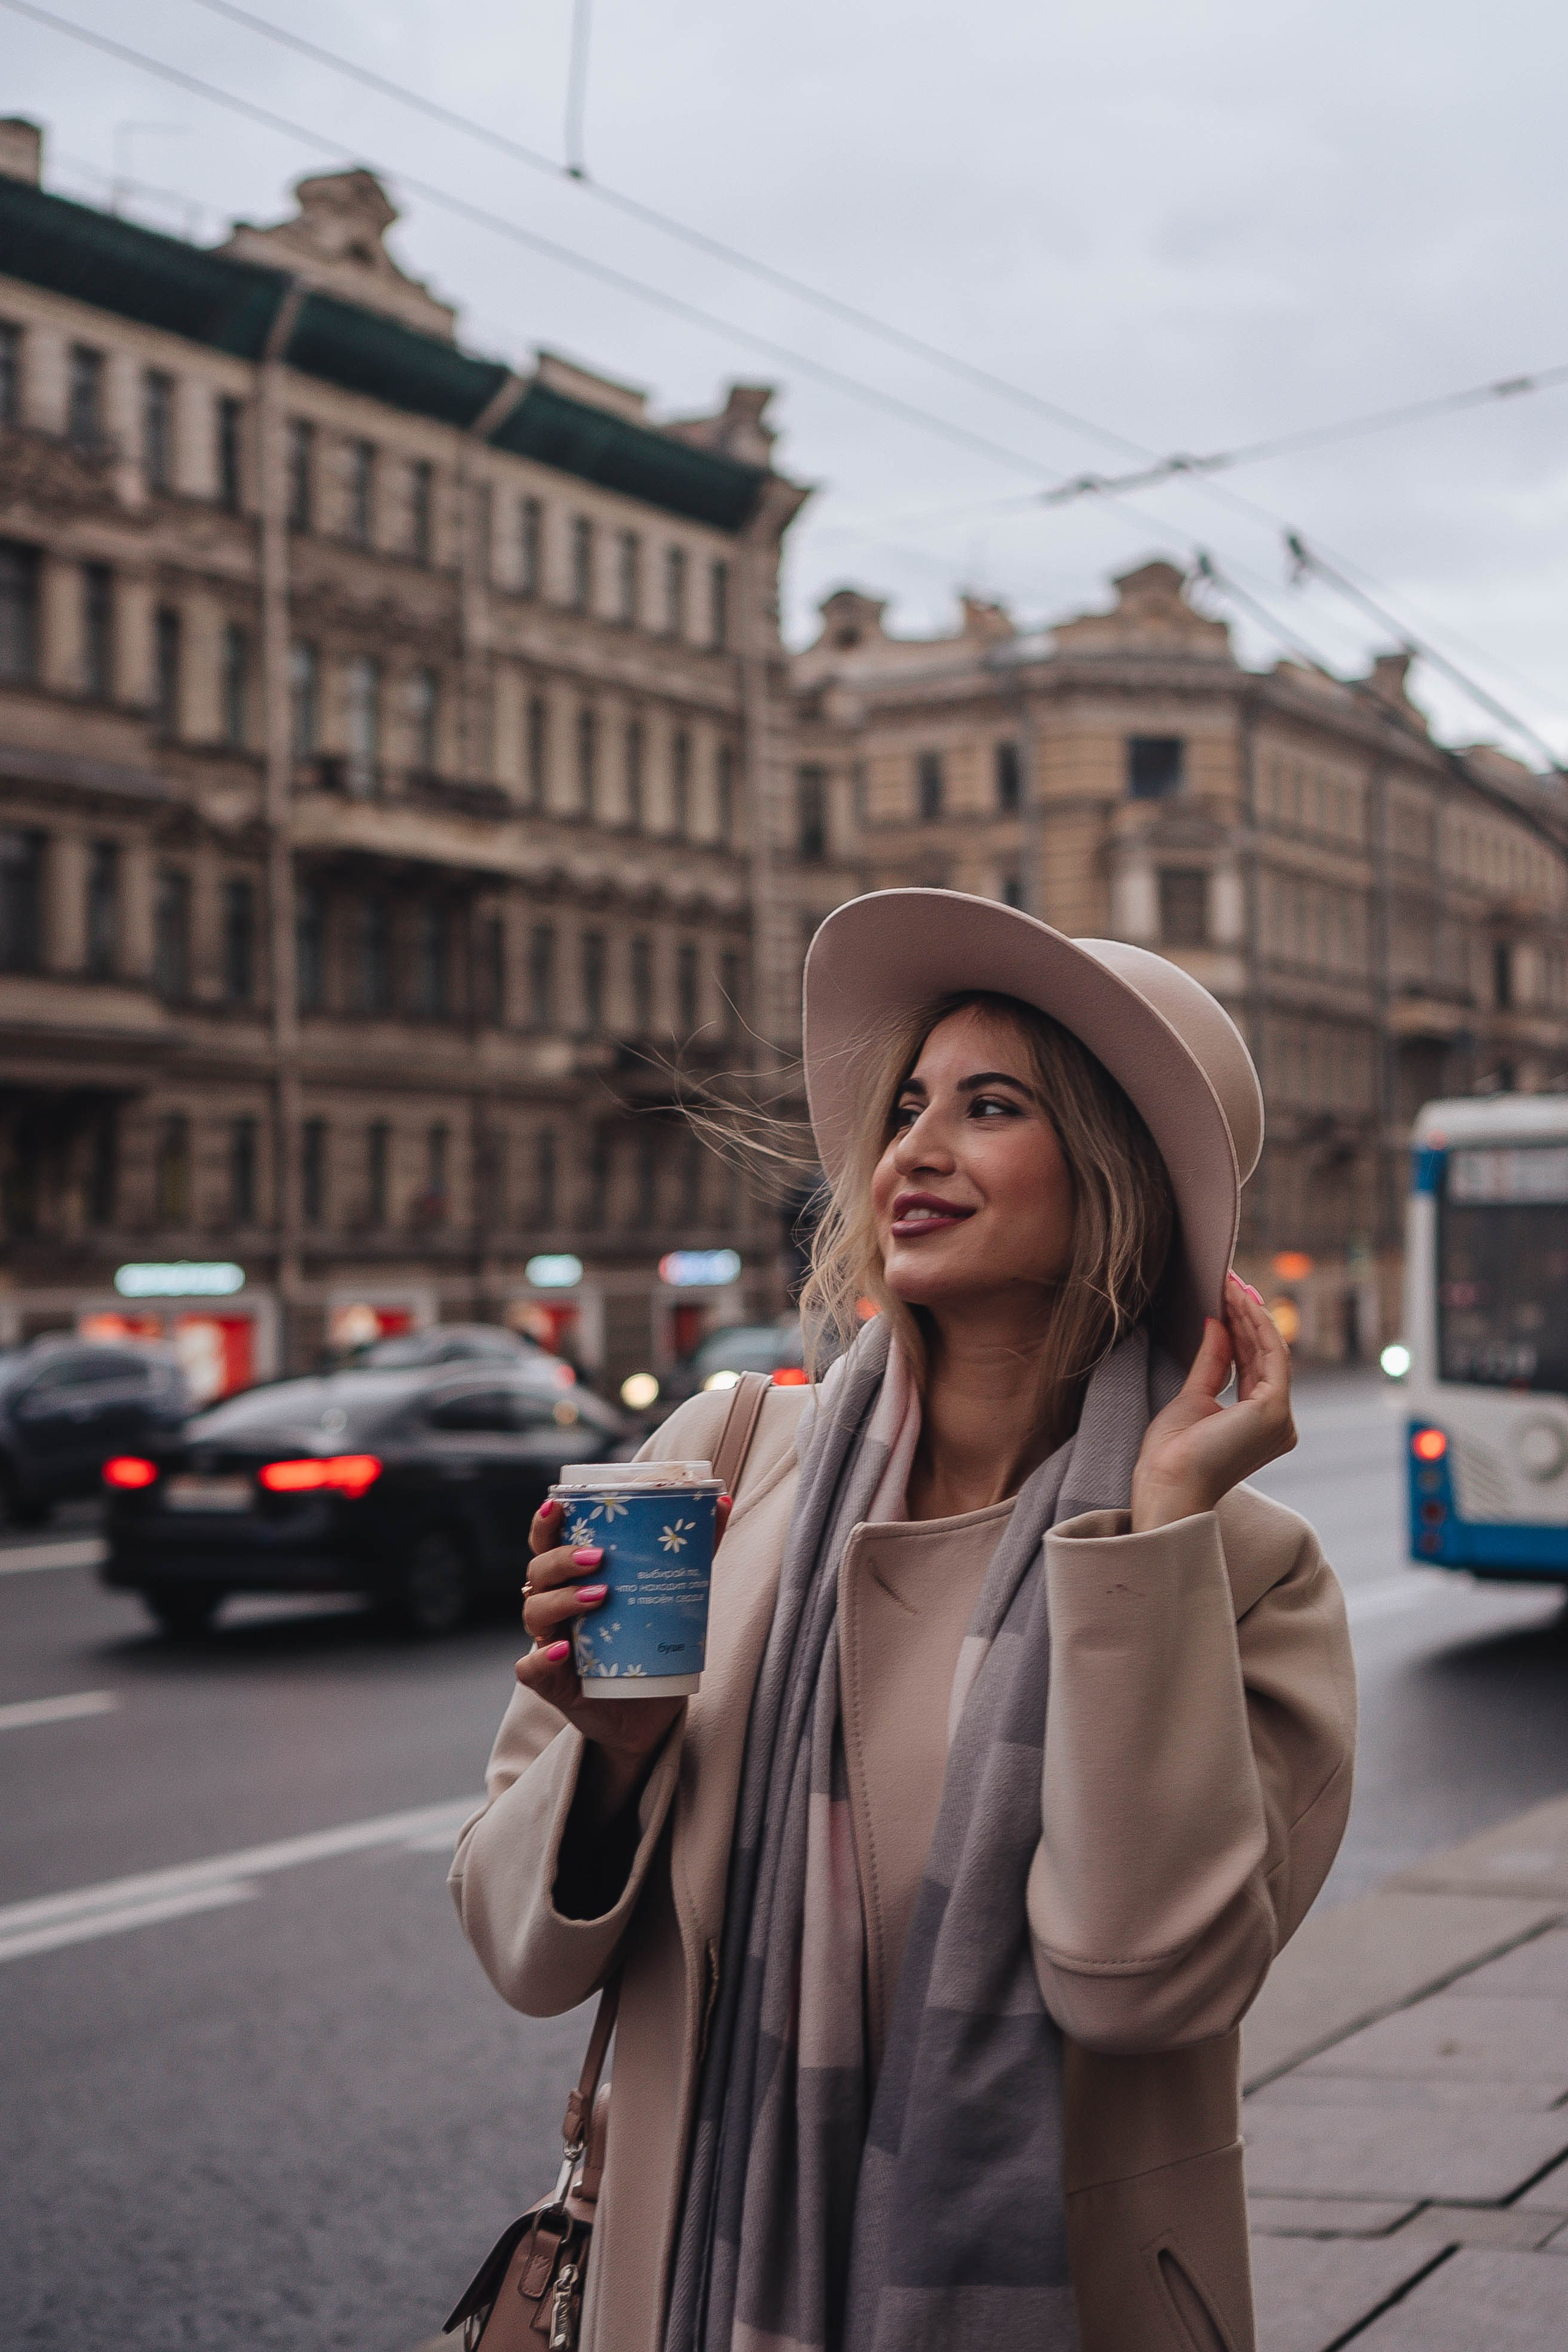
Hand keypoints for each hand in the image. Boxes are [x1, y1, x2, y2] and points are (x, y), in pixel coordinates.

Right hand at [514, 1491, 733, 1823]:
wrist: (649, 1708)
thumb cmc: (652, 1643)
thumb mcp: (673, 1594)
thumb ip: (693, 1549)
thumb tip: (722, 1500)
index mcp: (574, 1579)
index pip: (548, 1543)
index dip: (545, 1524)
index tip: (556, 1506)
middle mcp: (556, 1607)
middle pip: (538, 1572)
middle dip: (563, 1559)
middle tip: (600, 1557)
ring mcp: (550, 1643)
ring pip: (535, 1611)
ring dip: (562, 1599)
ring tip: (601, 1597)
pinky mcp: (554, 1682)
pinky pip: (532, 1668)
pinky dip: (542, 1659)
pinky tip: (562, 1652)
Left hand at [1128, 1273, 1295, 1532]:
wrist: (1166, 1485)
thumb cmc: (1172, 1455)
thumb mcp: (1192, 1397)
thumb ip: (1212, 1362)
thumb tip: (1218, 1323)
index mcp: (1260, 1424)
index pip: (1254, 1366)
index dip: (1242, 1329)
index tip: (1227, 1297)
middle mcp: (1279, 1423)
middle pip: (1264, 1356)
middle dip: (1246, 1315)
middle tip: (1229, 1280)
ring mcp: (1280, 1418)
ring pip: (1270, 1351)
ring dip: (1249, 1314)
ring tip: (1230, 1283)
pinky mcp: (1273, 1410)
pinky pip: (1271, 1356)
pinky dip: (1255, 1325)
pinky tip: (1238, 1301)